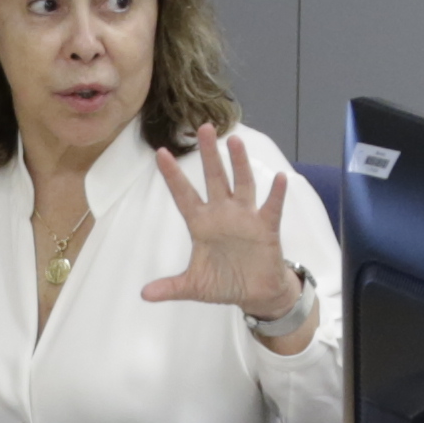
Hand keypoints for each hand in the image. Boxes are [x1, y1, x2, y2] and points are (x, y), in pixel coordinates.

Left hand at [139, 132, 302, 321]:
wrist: (255, 294)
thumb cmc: (224, 283)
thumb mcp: (194, 286)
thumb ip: (170, 287)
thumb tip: (144, 295)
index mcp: (201, 224)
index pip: (184, 195)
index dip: (173, 176)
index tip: (161, 153)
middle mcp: (223, 214)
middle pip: (214, 179)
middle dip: (209, 155)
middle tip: (204, 127)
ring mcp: (245, 218)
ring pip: (242, 184)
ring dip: (240, 164)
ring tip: (235, 141)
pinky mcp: (266, 227)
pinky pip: (271, 207)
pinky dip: (276, 193)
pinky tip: (279, 178)